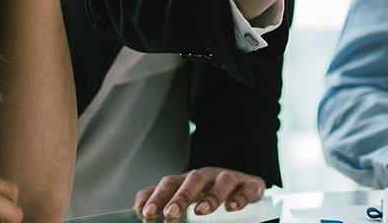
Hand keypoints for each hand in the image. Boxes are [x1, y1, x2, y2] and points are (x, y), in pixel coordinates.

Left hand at [134, 167, 265, 218]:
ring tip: (202, 211)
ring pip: (221, 181)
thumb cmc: (208, 192)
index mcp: (188, 179)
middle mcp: (207, 176)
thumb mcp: (184, 194)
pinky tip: (231, 207)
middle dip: (182, 196)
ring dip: (211, 196)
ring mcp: (229, 178)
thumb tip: (138, 207)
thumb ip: (160, 198)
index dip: (158, 196)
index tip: (147, 213)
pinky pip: (246, 188)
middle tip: (171, 212)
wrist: (242, 184)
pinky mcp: (250, 184)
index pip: (170, 183)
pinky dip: (239, 197)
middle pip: (193, 179)